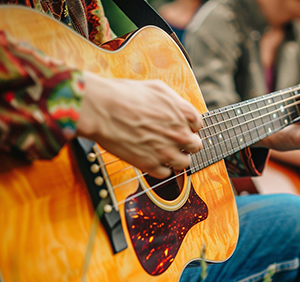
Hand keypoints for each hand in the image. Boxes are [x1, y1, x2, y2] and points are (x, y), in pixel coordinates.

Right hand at [76, 72, 202, 177]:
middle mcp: (181, 134)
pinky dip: (159, 168)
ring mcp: (167, 152)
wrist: (102, 109)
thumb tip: (178, 109)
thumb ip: (174, 102)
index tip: (179, 127)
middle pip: (196, 146)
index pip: (198, 125)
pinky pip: (166, 173)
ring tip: (163, 152)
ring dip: (176, 158)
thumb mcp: (157, 88)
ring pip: (184, 163)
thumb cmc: (125, 94)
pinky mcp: (152, 165)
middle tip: (173, 140)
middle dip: (186, 143)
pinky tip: (151, 158)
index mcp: (185, 113)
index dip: (188, 126)